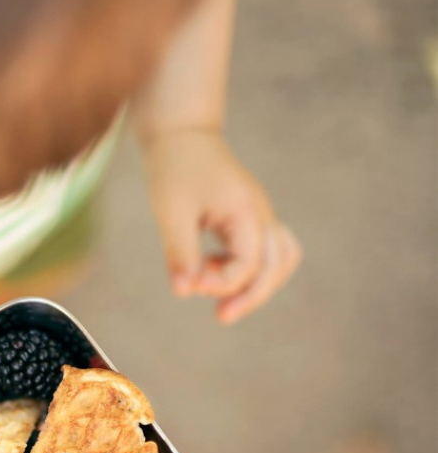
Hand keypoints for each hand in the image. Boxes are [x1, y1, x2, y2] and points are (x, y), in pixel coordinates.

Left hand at [142, 130, 301, 323]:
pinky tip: (215, 272)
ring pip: (280, 259)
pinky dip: (250, 270)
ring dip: (258, 285)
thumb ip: (180, 253)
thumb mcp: (172, 213)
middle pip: (277, 265)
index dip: (223, 283)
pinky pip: (267, 251)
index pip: (250, 263)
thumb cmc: (175, 169)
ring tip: (225, 302)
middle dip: (251, 296)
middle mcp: (260, 213)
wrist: (182, 135)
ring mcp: (259, 215)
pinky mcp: (250, 217)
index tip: (191, 283)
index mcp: (245, 211)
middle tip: (221, 317)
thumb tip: (184, 292)